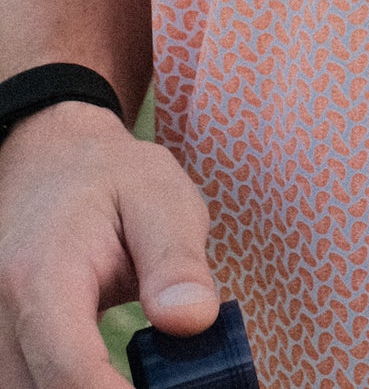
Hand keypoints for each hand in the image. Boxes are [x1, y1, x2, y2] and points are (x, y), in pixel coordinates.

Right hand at [0, 102, 216, 387]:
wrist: (53, 160)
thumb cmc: (112, 178)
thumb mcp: (159, 196)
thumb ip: (175, 259)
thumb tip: (193, 321)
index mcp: (43, 276)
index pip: (70, 371)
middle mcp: (3, 314)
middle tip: (165, 381)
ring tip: (141, 374)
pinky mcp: (0, 346)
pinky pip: (24, 383)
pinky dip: (66, 388)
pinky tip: (109, 380)